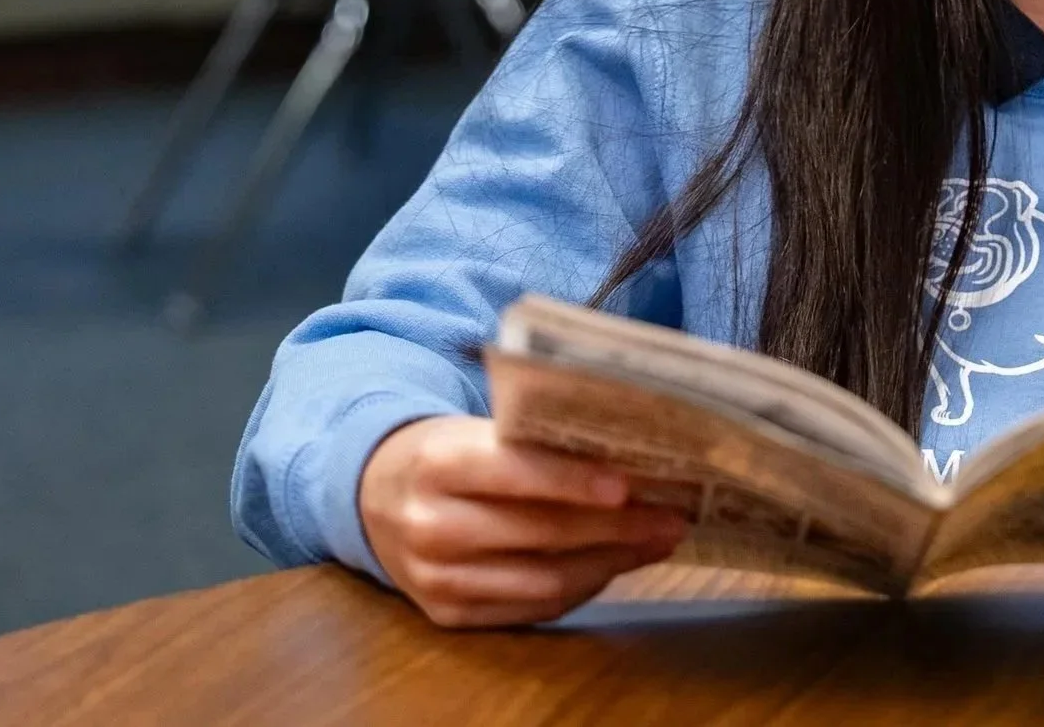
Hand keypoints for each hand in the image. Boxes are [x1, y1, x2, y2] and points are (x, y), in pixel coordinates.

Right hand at [357, 415, 686, 627]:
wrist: (372, 494)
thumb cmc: (448, 452)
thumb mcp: (475, 429)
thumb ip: (536, 442)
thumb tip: (629, 456)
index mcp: (437, 461)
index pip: (514, 473)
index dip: (573, 481)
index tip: (628, 485)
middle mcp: (429, 524)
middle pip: (539, 533)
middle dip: (615, 527)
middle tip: (670, 516)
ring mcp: (434, 577)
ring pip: (541, 580)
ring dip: (610, 563)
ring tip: (656, 542)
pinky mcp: (445, 614)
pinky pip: (530, 609)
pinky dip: (580, 588)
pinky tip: (614, 565)